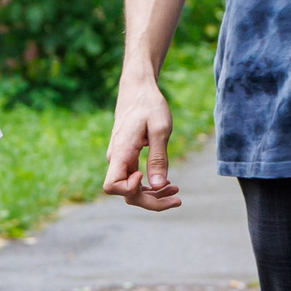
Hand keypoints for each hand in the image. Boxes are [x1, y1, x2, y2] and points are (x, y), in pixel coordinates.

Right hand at [103, 70, 181, 210]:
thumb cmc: (149, 105)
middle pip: (126, 194)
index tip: (147, 177)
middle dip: (151, 202)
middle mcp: (116, 159)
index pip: (112, 186)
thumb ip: (158, 158)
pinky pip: (134, 180)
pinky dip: (151, 185)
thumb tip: (159, 185)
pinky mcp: (126, 158)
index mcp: (121, 152)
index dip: (130, 190)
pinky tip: (167, 183)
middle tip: (178, 200)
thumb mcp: (160, 130)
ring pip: (131, 190)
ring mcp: (120, 160)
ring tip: (176, 191)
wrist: (137, 89)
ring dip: (153, 196)